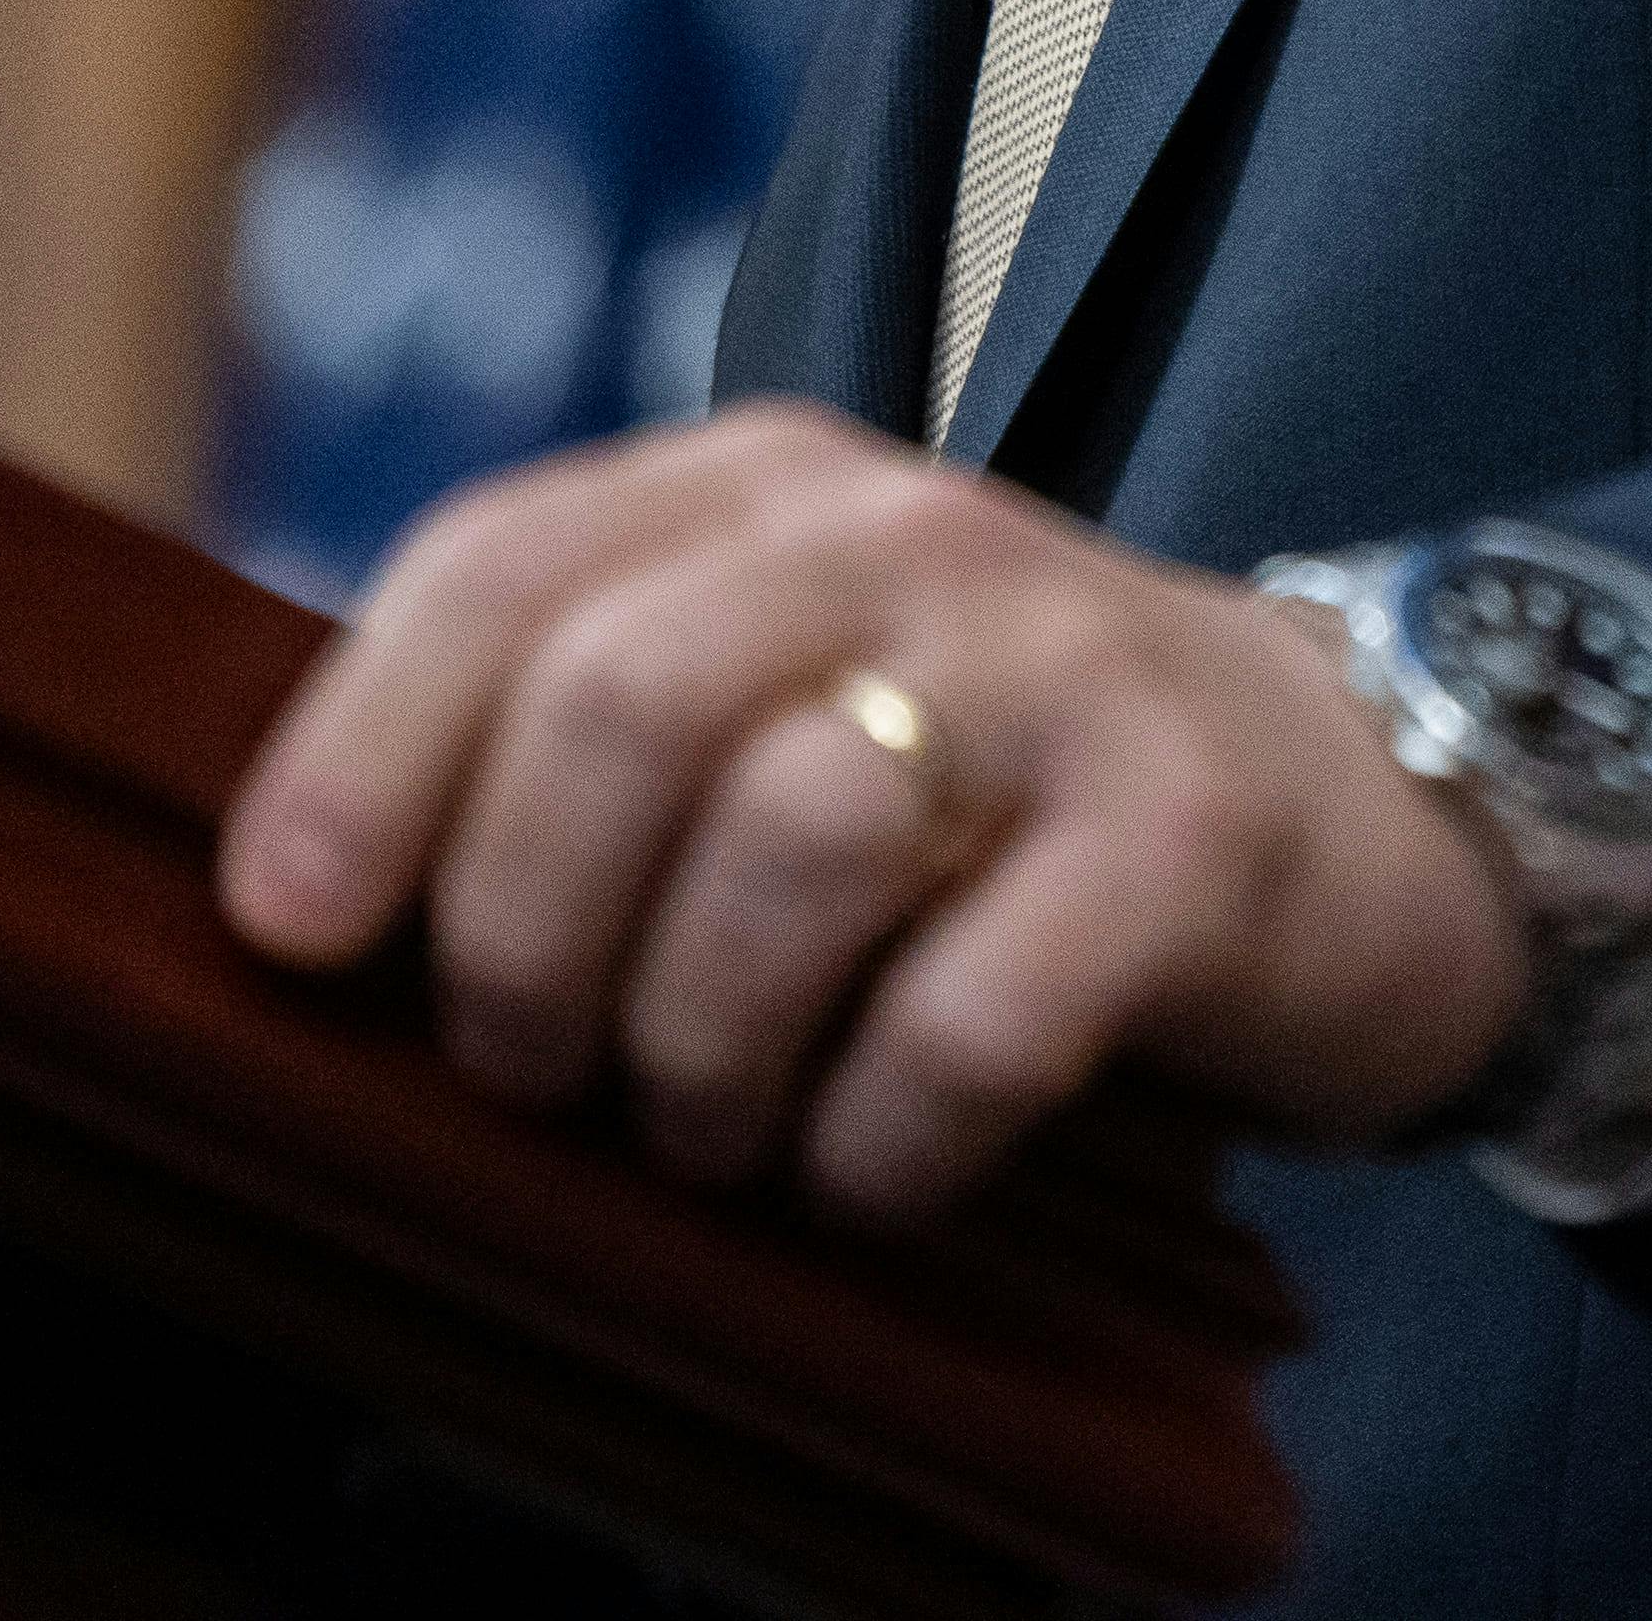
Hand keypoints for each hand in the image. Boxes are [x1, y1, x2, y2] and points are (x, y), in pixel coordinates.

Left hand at [217, 401, 1524, 1214]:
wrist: (1359, 803)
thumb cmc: (990, 788)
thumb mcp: (783, 682)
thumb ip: (579, 724)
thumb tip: (296, 901)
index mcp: (767, 486)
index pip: (497, 564)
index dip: (360, 757)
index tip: (292, 936)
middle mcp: (912, 537)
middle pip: (620, 703)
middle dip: (525, 937)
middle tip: (534, 1068)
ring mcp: (1066, 671)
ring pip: (788, 844)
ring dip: (699, 1048)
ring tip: (714, 1125)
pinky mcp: (1189, 837)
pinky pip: (970, 1017)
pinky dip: (880, 1138)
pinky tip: (879, 1166)